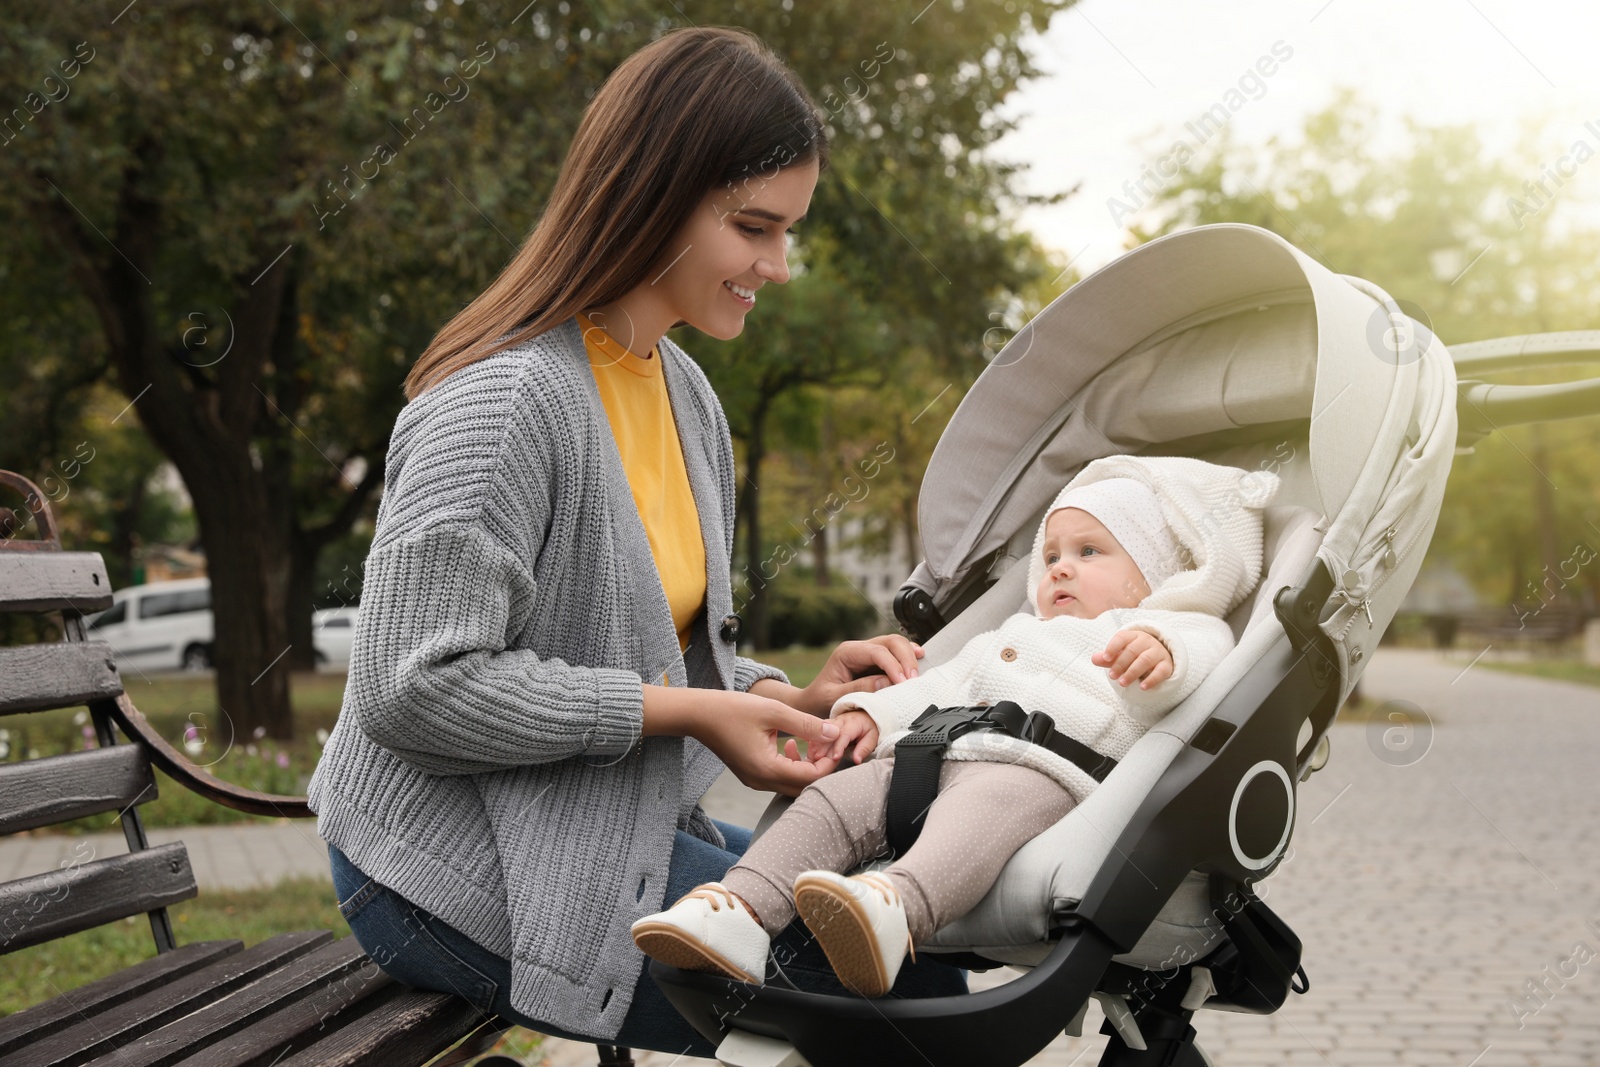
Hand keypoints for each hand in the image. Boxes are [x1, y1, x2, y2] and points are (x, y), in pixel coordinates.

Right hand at [692, 690, 843, 795]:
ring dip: (808, 767)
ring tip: (809, 741)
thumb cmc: (734, 709)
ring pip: (793, 785)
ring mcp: (755, 781)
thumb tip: (835, 732)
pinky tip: (791, 745)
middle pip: (804, 787)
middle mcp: (761, 782)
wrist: (699, 715)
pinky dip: (793, 766)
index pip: (811, 778)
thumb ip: (806, 724)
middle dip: (821, 766)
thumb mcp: (774, 711)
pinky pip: (781, 779)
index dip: (829, 761)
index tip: (834, 739)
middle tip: (825, 741)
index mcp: (767, 769)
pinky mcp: (752, 776)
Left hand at [797, 634, 923, 715]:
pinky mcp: (875, 661)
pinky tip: (919, 657)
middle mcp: (858, 648)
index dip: (893, 665)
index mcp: (846, 653)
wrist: (812, 702)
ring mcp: (868, 652)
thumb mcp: (834, 697)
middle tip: (913, 679)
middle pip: (890, 642)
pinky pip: (895, 651)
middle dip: (905, 658)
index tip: (903, 682)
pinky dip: (908, 654)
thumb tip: (886, 682)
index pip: (877, 652)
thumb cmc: (819, 700)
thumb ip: (859, 689)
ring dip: (909, 656)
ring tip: (916, 674)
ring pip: (895, 643)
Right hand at [809, 708, 879, 766]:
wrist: (864, 714)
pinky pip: (817, 731)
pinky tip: (809, 751)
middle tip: (818, 759)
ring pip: (820, 731)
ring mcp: (831, 722)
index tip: (835, 758)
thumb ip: (864, 749)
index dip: (839, 746)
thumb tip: (857, 760)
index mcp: (853, 723)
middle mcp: (840, 720)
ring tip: (812, 757)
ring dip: (815, 743)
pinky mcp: (825, 725)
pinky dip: (812, 741)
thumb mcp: (872, 738)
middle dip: (823, 745)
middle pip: (829, 732)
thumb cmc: (868, 729)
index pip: (844, 734)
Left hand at [1092, 630, 1173, 689]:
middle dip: (1120, 664)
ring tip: (1122, 683)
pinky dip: (1152, 679)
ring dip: (1132, 672)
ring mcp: (1158, 652)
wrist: (1159, 658)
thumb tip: (1094, 659)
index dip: (1113, 647)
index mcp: (1133, 636)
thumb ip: (1108, 658)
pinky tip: (1142, 687)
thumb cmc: (1135, 656)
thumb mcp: (1120, 655)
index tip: (1105, 659)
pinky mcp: (1166, 665)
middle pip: (1132, 650)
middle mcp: (1146, 641)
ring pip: (1145, 660)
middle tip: (1112, 676)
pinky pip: (1160, 671)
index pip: (1122, 637)